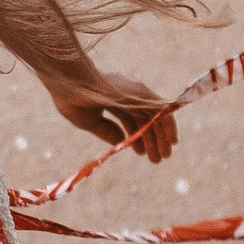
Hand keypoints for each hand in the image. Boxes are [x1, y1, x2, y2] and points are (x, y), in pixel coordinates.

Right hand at [52, 73, 179, 162]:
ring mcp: (133, 91)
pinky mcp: (142, 92)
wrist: (71, 85)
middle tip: (156, 159)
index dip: (134, 135)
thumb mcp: (89, 121)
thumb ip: (107, 131)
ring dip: (161, 136)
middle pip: (143, 118)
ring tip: (164, 156)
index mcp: (109, 97)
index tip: (139, 152)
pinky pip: (162, 110)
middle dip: (150, 139)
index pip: (128, 118)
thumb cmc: (73, 101)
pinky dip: (168, 124)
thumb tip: (122, 141)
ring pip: (154, 115)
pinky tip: (171, 141)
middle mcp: (124, 93)